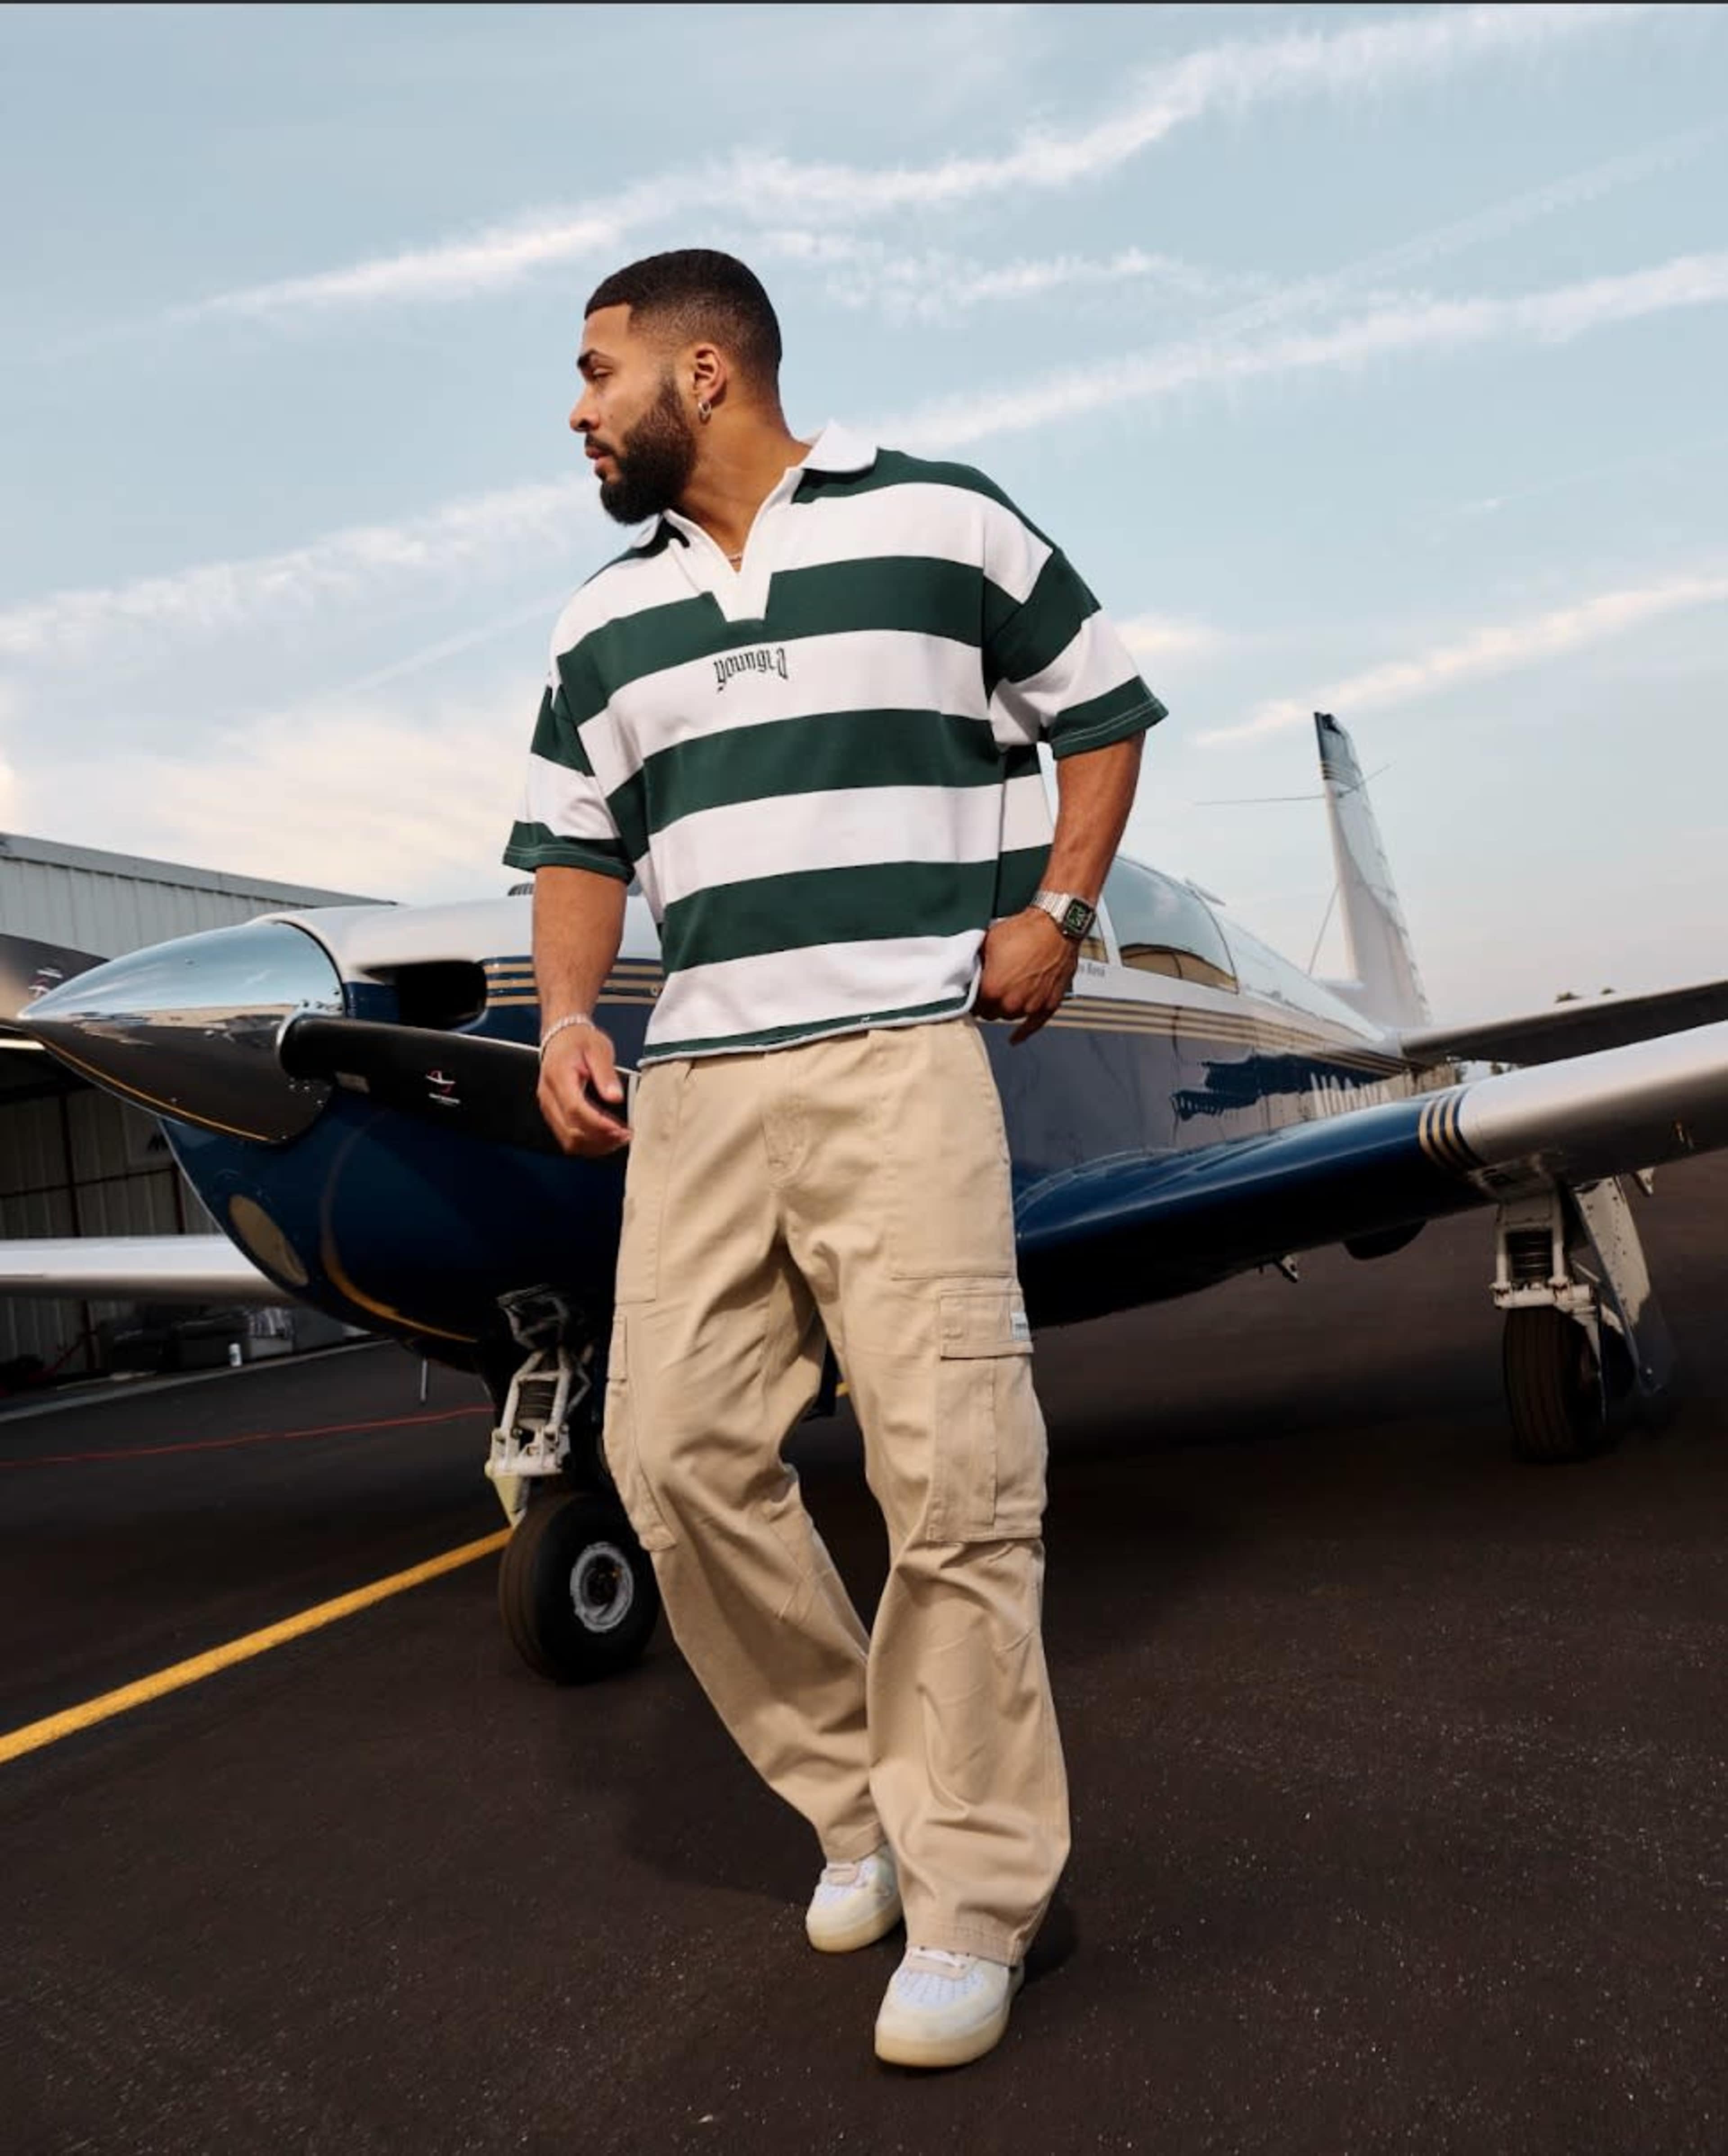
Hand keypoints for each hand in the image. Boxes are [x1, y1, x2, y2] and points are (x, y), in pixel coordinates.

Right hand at [537, 1022, 630, 1154]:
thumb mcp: (598, 1049)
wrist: (561, 1036)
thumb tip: (616, 1097)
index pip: (576, 1110)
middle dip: (600, 1139)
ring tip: (619, 1138)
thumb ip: (606, 1074)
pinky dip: (588, 1143)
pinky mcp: (553, 1114)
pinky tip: (607, 1137)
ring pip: (568, 1141)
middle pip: (571, 1131)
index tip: (622, 1129)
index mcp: (559, 1077)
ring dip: (595, 1145)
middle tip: (626, 1135)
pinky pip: (568, 1138)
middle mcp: (549, 1096)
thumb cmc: (580, 1041)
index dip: (599, 1125)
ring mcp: (549, 1108)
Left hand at [975, 908, 1079, 1043]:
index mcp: (992, 990)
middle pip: (991, 1014)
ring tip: (1008, 993)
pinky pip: (1033, 1026)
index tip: (975, 991)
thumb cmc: (1023, 931)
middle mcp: (1011, 1003)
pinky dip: (1023, 1033)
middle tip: (992, 990)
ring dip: (1007, 1008)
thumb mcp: (988, 942)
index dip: (975, 997)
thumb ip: (976, 964)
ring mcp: (1032, 1005)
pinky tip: (1014, 1039)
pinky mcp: (1049, 1004)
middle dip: (990, 1003)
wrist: (1056, 925)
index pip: (974, 1006)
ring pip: (1011, 1017)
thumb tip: (967, 974)